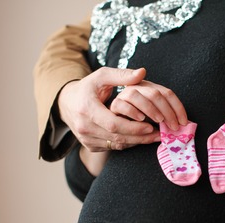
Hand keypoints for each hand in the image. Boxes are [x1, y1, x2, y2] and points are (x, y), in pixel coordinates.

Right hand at [58, 67, 186, 150]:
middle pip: (117, 137)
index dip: (133, 127)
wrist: (66, 103)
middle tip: (159, 134)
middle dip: (140, 137)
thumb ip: (122, 75)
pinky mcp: (90, 146)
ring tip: (155, 137)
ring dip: (137, 142)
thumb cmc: (87, 88)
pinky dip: (128, 143)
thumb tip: (143, 73)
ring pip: (116, 145)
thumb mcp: (101, 76)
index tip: (150, 125)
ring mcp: (86, 139)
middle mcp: (84, 127)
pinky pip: (113, 147)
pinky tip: (141, 139)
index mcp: (86, 109)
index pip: (113, 123)